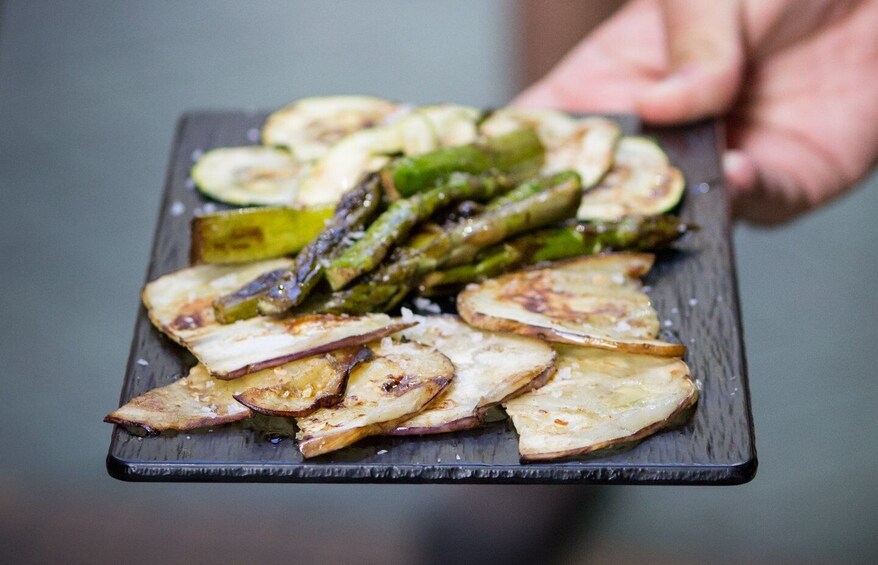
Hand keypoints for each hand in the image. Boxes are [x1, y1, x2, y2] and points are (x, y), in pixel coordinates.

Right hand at [515, 0, 877, 223]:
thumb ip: (689, 41)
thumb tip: (662, 107)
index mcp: (618, 80)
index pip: (551, 130)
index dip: (519, 161)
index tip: (497, 185)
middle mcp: (661, 134)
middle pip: (602, 192)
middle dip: (585, 217)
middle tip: (573, 228)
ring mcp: (714, 164)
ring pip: (671, 217)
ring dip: (665, 217)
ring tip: (664, 196)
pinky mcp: (777, 183)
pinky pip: (751, 207)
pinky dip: (740, 200)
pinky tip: (736, 169)